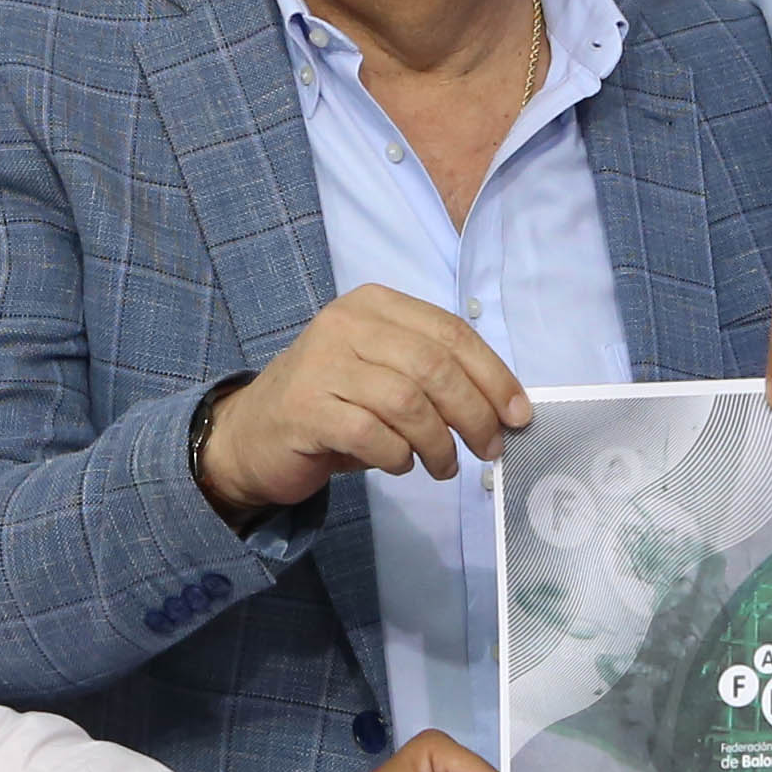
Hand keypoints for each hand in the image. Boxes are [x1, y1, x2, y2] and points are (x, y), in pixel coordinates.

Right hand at [200, 290, 529, 518]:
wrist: (252, 433)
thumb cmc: (332, 404)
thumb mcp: (384, 373)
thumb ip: (434, 376)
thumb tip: (503, 409)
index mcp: (374, 305)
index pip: (450, 332)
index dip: (493, 375)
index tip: (518, 415)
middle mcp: (345, 325)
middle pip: (434, 367)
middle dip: (473, 413)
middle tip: (488, 448)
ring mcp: (321, 365)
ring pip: (407, 402)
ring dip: (439, 442)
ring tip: (444, 465)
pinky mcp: (304, 409)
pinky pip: (371, 435)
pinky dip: (398, 456)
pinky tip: (400, 464)